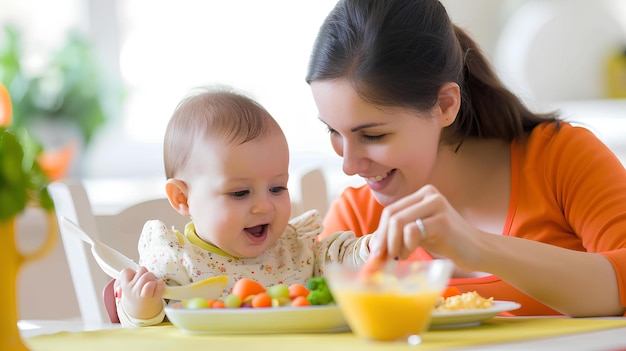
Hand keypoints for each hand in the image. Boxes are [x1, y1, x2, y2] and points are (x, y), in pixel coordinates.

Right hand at [116, 266, 165, 318]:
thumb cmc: (136, 295)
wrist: (143, 311)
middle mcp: (133, 290)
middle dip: (147, 273)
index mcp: (125, 286)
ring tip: (152, 283)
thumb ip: (121, 281)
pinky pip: (159, 284)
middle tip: (147, 279)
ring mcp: (143, 294)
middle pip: (142, 270)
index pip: (126, 271)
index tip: (136, 276)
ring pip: (149, 276)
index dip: (133, 271)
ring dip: (153, 278)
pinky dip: (160, 283)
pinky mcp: (154, 297)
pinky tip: (158, 285)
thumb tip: (122, 283)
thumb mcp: (125, 288)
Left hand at [369, 184, 483, 269]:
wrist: (479, 250)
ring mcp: (436, 205)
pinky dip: (406, 246)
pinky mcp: (442, 220)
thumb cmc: (447, 242)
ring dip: (393, 244)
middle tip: (382, 258)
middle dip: (383, 239)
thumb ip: (399, 233)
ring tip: (399, 257)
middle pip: (391, 215)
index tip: (376, 253)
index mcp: (422, 194)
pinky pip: (411, 231)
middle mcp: (429, 194)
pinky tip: (411, 254)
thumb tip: (373, 245)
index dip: (379, 232)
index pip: (390, 211)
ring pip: (398, 222)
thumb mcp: (419, 232)